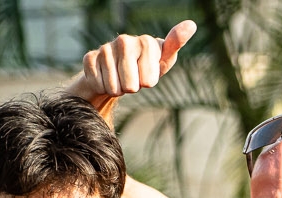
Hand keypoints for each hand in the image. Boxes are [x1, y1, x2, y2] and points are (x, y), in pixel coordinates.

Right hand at [67, 20, 196, 122]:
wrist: (119, 72)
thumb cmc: (147, 67)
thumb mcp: (164, 61)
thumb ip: (175, 45)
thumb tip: (191, 24)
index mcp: (147, 42)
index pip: (148, 80)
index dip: (148, 82)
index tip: (149, 75)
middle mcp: (125, 40)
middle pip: (130, 85)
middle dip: (133, 88)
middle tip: (134, 79)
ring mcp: (105, 48)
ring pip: (114, 87)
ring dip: (118, 89)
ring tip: (122, 79)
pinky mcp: (90, 57)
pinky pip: (98, 84)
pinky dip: (104, 87)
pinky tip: (107, 78)